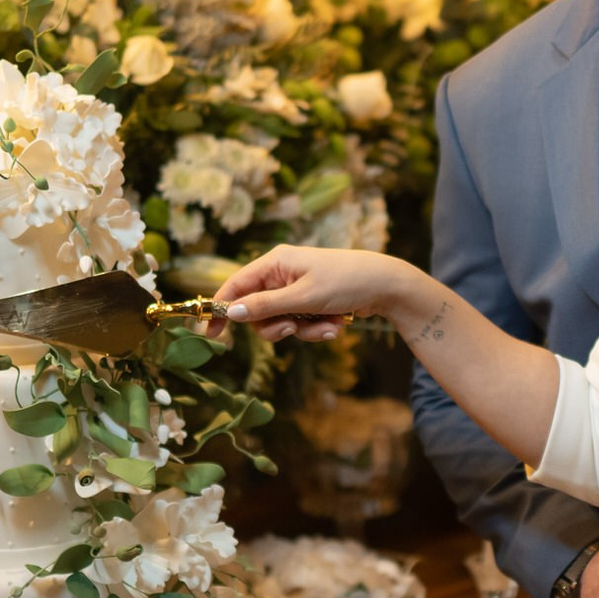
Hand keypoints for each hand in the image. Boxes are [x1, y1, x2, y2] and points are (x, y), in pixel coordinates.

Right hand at [214, 246, 425, 341]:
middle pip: (257, 311)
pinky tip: (337, 325)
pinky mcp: (311, 301)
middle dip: (277, 327)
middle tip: (293, 330)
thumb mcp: (303, 297)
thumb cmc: (345, 282)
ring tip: (328, 325)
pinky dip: (317, 329)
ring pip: (280, 322)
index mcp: (274, 262)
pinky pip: (300, 324)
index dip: (221, 309)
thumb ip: (266, 306)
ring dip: (304, 331)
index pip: (235, 285)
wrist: (387, 285)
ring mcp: (296, 288)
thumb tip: (233, 313)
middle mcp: (281, 273)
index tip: (211, 334)